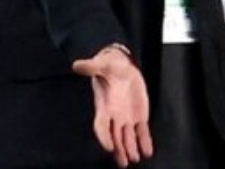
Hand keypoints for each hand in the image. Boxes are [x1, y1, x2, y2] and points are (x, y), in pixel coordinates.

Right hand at [72, 46, 153, 166]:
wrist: (121, 67)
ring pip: (128, 137)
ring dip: (131, 148)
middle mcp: (114, 115)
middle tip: (123, 162)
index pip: (101, 125)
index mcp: (104, 106)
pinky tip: (148, 151)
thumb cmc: (109, 66)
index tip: (108, 147)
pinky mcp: (139, 116)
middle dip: (119, 149)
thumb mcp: (101, 64)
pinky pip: (142, 131)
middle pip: (115, 136)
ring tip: (135, 159)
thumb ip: (90, 66)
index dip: (104, 136)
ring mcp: (126, 118)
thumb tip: (76, 65)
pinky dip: (145, 141)